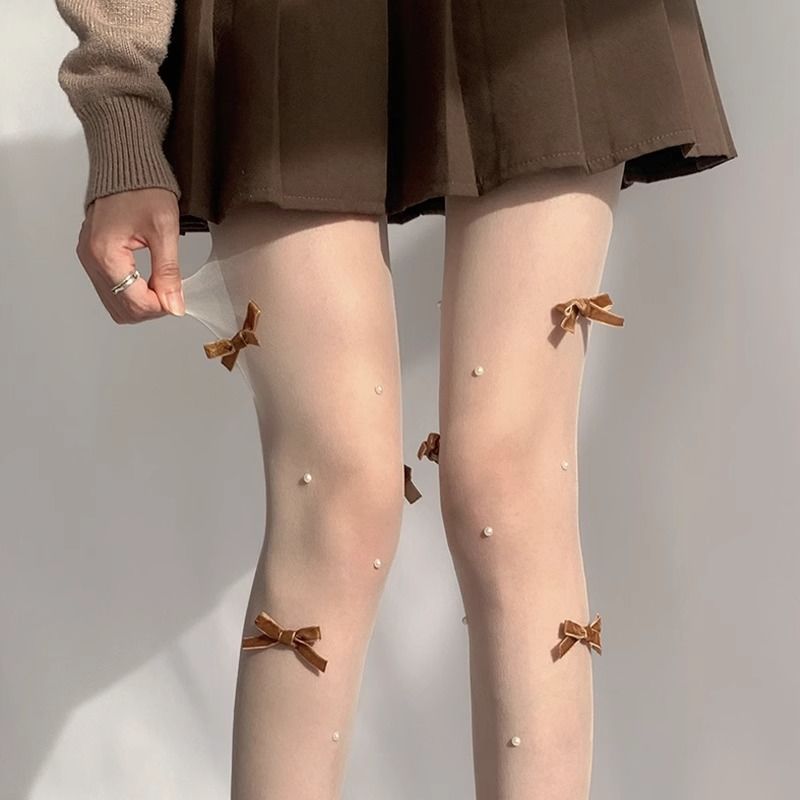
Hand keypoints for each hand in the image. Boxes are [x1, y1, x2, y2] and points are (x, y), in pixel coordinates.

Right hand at [75, 187, 184, 322]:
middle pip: (121, 309)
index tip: (177, 298)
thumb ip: (169, 272)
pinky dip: (131, 292)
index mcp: (105, 253)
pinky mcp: (92, 255)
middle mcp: (90, 258)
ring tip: (162, 285)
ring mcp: (88, 258)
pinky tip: (148, 280)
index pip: (133, 302)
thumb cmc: (143, 187)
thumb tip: (174, 305)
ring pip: (114, 303)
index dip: (160, 306)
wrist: (126, 163)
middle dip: (150, 308)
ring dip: (141, 303)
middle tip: (171, 293)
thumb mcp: (164, 231)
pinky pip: (110, 288)